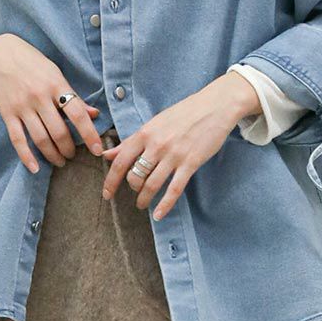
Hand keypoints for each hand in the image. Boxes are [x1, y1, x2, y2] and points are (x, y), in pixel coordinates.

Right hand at [0, 34, 103, 171]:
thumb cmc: (32, 63)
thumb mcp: (56, 73)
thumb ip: (74, 95)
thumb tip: (95, 114)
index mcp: (56, 85)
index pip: (77, 114)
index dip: (89, 134)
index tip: (97, 150)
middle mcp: (39, 97)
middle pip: (59, 131)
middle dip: (68, 149)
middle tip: (72, 155)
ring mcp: (22, 106)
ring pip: (40, 139)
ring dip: (52, 155)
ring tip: (59, 161)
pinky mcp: (7, 113)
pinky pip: (17, 139)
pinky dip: (26, 156)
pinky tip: (35, 168)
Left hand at [101, 72, 257, 220]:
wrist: (214, 106)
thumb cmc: (183, 113)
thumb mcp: (154, 123)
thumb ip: (131, 141)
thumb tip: (107, 154)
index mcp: (145, 133)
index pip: (120, 161)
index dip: (110, 181)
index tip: (107, 194)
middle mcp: (156, 145)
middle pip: (135, 176)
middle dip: (133, 188)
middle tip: (136, 192)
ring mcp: (174, 155)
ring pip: (152, 185)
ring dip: (144, 199)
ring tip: (142, 204)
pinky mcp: (191, 163)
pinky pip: (174, 189)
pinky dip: (165, 205)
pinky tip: (159, 215)